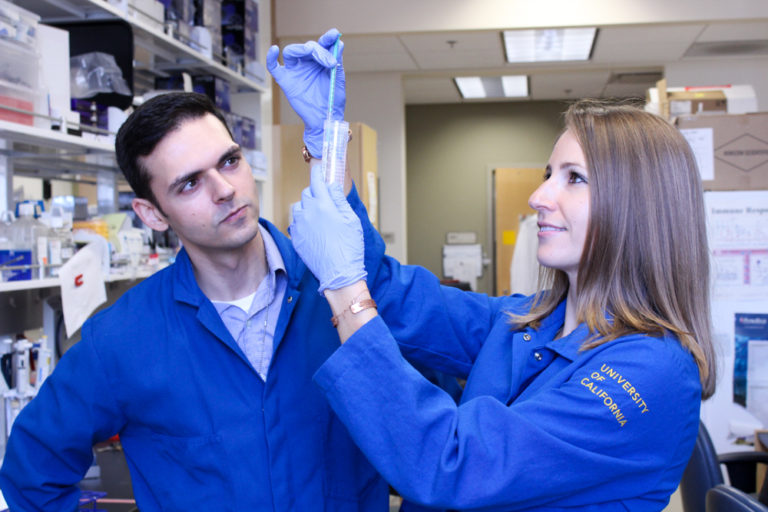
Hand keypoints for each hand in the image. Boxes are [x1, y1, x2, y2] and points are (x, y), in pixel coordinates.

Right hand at [267, 28, 344, 158]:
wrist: (324, 119)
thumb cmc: (332, 100)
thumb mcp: (338, 80)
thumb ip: (337, 63)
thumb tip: (339, 43)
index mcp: (321, 62)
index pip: (322, 45)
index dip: (327, 38)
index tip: (334, 34)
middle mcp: (307, 64)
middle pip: (307, 48)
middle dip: (319, 51)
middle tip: (329, 62)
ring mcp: (295, 71)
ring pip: (291, 52)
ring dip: (301, 49)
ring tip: (311, 52)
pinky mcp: (285, 81)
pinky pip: (273, 67)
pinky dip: (271, 57)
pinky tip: (274, 50)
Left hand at [290, 165, 364, 293]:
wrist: (339, 274)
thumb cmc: (349, 247)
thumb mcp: (351, 220)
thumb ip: (339, 200)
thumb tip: (332, 186)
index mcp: (324, 205)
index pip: (317, 181)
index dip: (319, 173)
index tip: (320, 169)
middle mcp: (308, 213)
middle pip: (307, 193)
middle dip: (316, 193)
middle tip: (326, 201)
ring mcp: (299, 226)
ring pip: (299, 207)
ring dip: (307, 207)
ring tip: (319, 218)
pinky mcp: (295, 238)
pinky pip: (295, 222)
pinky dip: (303, 222)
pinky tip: (314, 231)